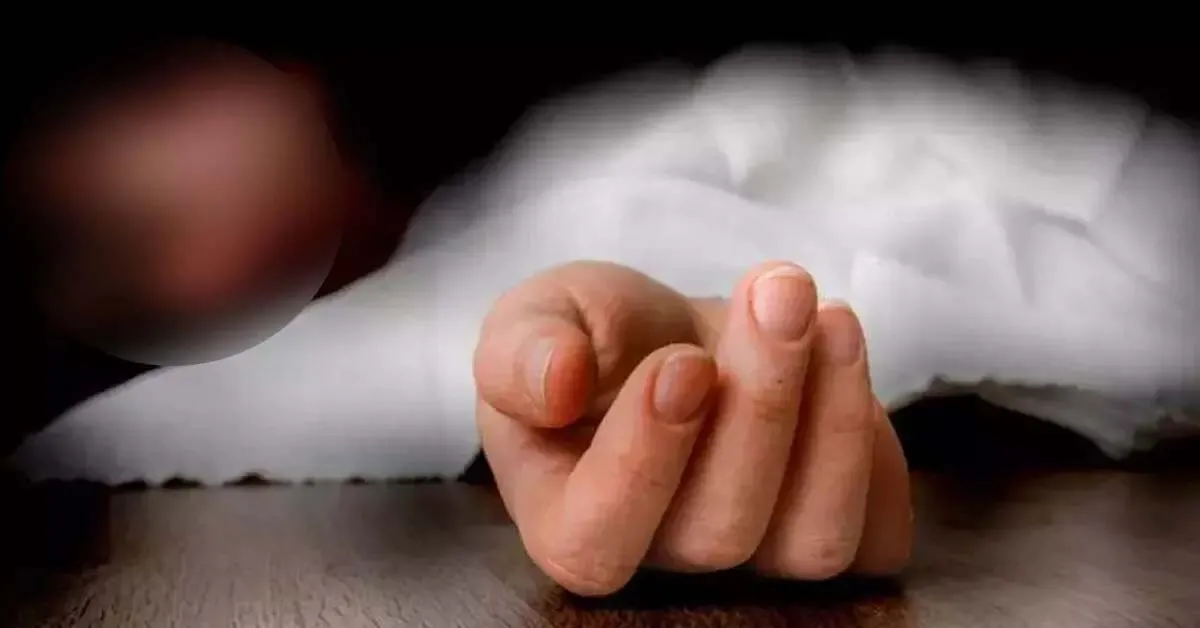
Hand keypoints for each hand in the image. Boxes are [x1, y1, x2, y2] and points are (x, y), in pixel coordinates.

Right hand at [474, 261, 911, 595]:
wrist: (677, 333)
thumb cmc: (597, 337)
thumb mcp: (536, 318)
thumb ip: (521, 351)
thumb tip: (556, 382)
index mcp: (568, 519)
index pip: (596, 539)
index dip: (642, 462)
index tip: (680, 362)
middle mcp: (665, 559)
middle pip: (717, 532)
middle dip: (759, 404)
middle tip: (778, 292)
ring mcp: (757, 562)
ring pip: (811, 541)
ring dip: (834, 421)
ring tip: (827, 313)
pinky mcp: (835, 535)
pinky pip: (877, 531)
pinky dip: (875, 441)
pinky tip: (843, 347)